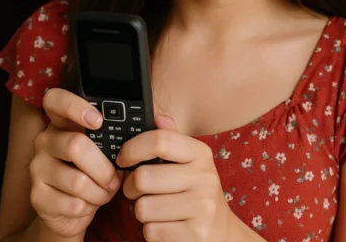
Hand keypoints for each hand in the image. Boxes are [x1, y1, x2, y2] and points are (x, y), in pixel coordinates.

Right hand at [29, 88, 123, 238]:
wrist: (74, 210)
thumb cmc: (97, 173)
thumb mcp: (112, 150)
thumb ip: (130, 133)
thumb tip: (160, 120)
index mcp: (63, 122)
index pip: (56, 99)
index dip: (74, 106)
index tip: (98, 120)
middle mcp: (45, 141)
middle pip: (75, 145)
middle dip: (104, 167)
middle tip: (114, 177)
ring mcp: (37, 168)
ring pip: (77, 180)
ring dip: (100, 191)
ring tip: (103, 191)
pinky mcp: (37, 196)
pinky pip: (72, 203)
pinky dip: (90, 206)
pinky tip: (89, 203)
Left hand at [116, 115, 238, 241]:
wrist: (222, 233)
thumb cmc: (196, 194)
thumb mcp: (190, 164)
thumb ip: (171, 140)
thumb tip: (157, 116)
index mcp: (201, 154)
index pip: (160, 140)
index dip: (132, 148)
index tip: (123, 159)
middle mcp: (204, 178)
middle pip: (143, 177)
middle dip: (131, 187)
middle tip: (136, 190)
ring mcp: (202, 208)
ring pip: (142, 207)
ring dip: (141, 211)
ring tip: (155, 209)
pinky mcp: (194, 234)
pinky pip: (151, 230)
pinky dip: (151, 231)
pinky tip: (165, 226)